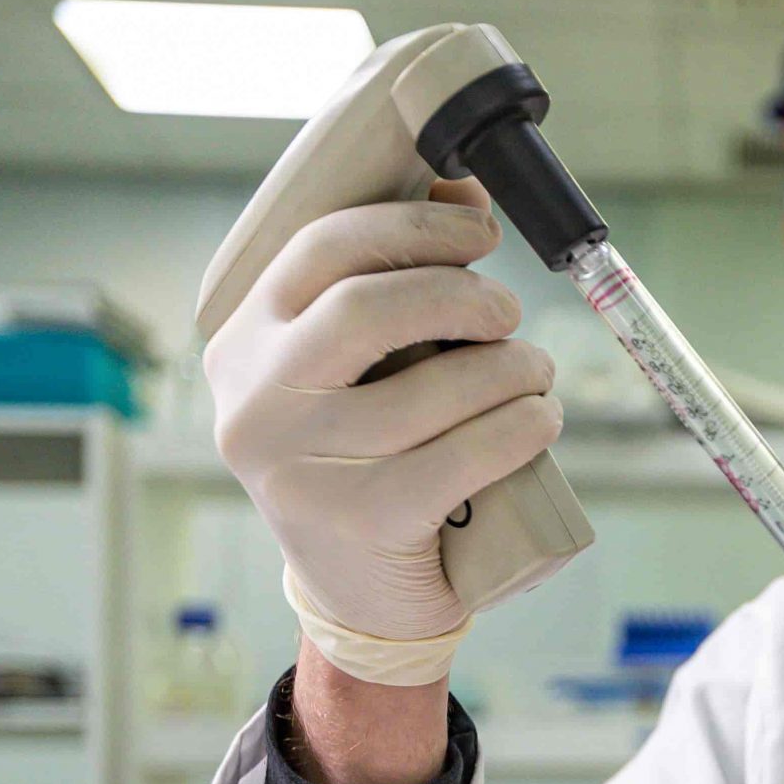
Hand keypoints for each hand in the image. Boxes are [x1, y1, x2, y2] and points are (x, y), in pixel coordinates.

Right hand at [204, 177, 562, 685]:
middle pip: (370, 308)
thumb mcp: (352, 372)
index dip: (415, 224)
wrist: (357, 594)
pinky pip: (464, 456)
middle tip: (507, 312)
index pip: (322, 248)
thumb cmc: (367, 456)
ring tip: (535, 374)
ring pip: (432, 387)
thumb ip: (385, 286)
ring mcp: (302, 467)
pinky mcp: (363, 520)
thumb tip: (464, 188)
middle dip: (463, 295)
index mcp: (243, 342)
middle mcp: (256, 401)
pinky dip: (521, 427)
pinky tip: (540, 419)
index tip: (480, 230)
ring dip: (511, 368)